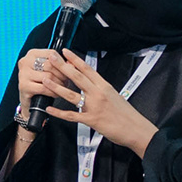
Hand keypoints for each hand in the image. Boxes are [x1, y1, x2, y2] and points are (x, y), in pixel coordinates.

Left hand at [14, 49, 156, 153]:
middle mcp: (98, 94)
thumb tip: (93, 84)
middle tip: (51, 58)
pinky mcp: (91, 120)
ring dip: (57, 87)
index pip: (88, 69)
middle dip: (63, 67)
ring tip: (45, 80)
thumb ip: (102, 90)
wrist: (136, 129)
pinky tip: (50, 109)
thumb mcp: (115, 96)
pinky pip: (72, 115)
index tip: (66, 52)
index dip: (75, 60)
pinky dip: (59, 113)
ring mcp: (94, 107)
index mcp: (105, 86)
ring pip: (72, 94)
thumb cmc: (127, 114)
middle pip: (77, 77)